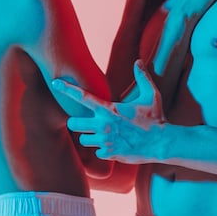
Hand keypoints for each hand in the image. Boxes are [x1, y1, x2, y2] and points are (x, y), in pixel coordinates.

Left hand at [51, 62, 167, 163]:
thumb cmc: (156, 118)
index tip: (55, 83)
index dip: (67, 88)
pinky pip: (96, 152)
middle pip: (73, 124)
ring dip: (90, 138)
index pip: (82, 97)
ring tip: (104, 135)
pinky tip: (115, 146)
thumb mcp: (151, 95)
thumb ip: (142, 77)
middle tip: (87, 123)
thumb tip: (139, 61)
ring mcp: (104, 141)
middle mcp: (103, 125)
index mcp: (109, 109)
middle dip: (77, 123)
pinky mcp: (109, 154)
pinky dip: (103, 150)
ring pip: (83, 140)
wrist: (161, 143)